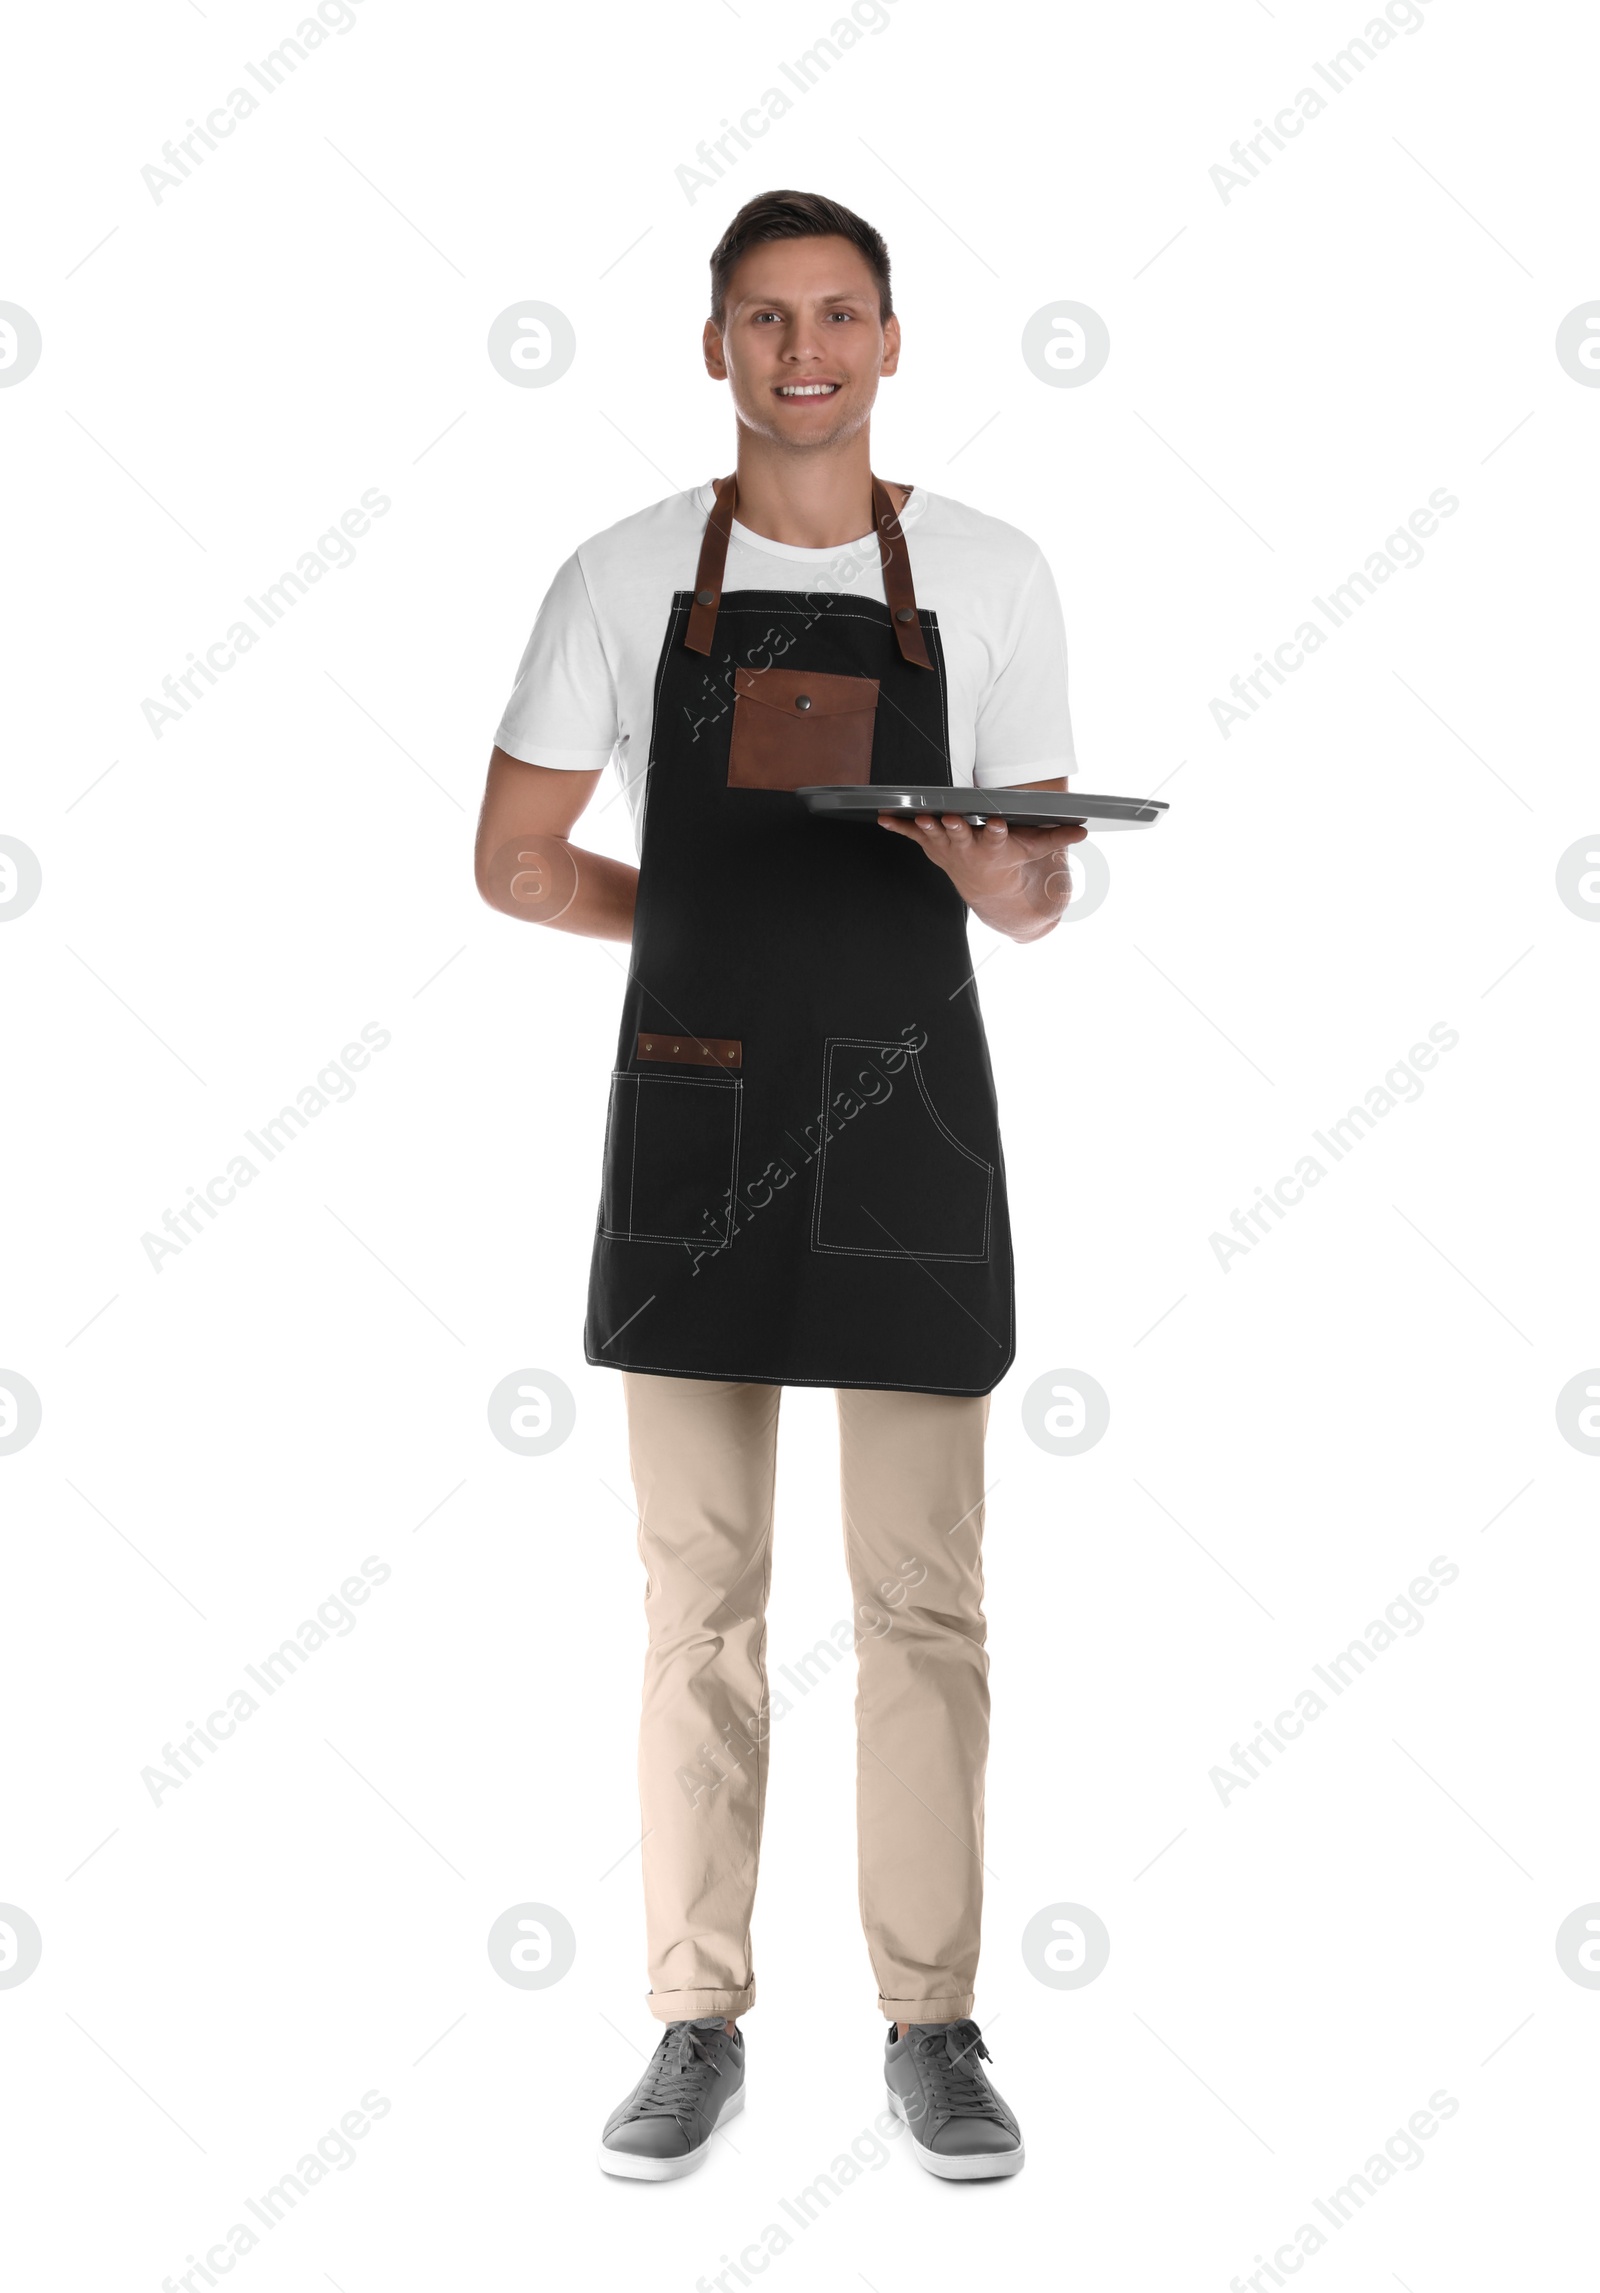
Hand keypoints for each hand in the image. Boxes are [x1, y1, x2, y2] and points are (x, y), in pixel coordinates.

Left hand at [876, 807, 1087, 941]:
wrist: (986, 888)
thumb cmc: (1010, 860)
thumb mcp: (1033, 850)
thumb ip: (1056, 837)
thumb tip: (1084, 829)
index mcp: (993, 848)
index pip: (995, 838)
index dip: (994, 832)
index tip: (994, 824)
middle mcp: (968, 849)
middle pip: (960, 837)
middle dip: (954, 828)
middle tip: (950, 819)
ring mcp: (947, 848)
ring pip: (933, 835)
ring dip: (925, 827)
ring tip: (917, 817)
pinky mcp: (932, 844)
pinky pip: (912, 835)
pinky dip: (897, 827)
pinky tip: (882, 817)